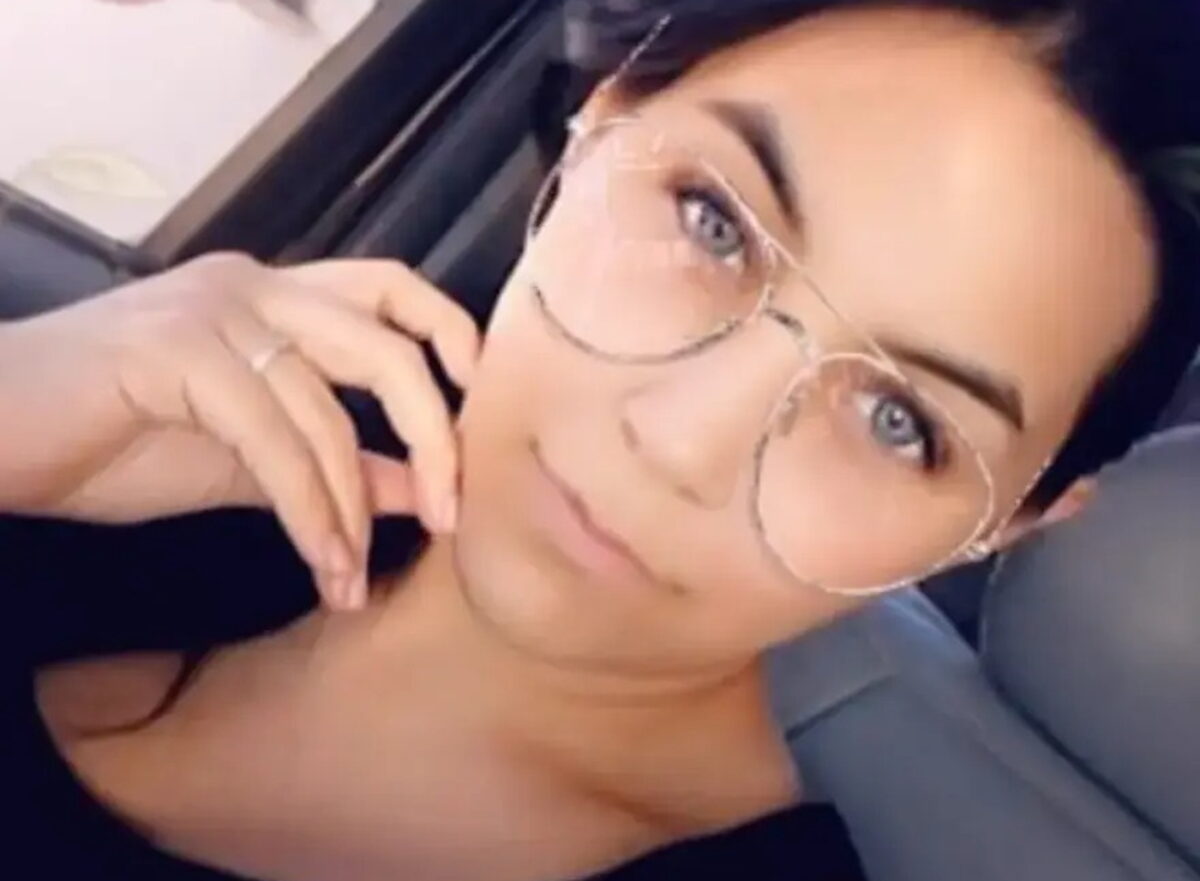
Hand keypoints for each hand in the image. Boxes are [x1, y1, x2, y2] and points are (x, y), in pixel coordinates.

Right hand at [0, 254, 478, 609]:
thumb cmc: (113, 440)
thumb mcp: (250, 458)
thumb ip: (339, 462)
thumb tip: (425, 488)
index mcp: (276, 294)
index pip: (391, 288)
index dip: (451, 335)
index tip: (481, 408)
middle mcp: (256, 286)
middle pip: (387, 344)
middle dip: (433, 435)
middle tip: (453, 517)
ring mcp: (216, 312)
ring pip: (330, 408)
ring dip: (355, 506)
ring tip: (354, 575)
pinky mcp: (178, 352)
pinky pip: (274, 442)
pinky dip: (310, 513)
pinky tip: (323, 566)